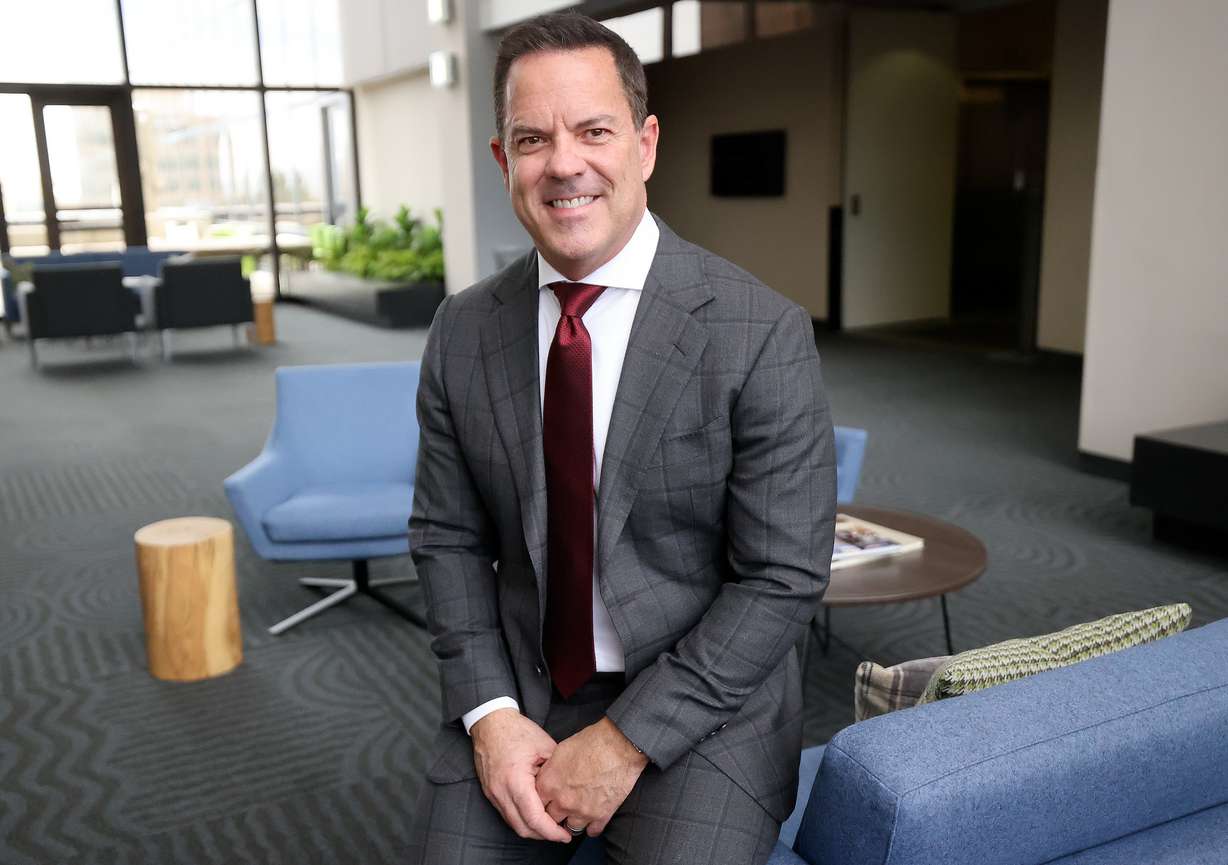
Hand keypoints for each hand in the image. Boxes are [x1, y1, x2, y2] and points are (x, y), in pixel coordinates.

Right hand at [470, 708, 573, 842]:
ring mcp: (493, 794)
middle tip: (562, 834)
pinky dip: (523, 819)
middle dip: (544, 835)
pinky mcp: (491, 793)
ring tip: (551, 826)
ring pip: (514, 824)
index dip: (552, 831)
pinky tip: (536, 815)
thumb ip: (557, 771)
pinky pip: (507, 815)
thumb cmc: (516, 731)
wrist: (490, 723)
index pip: (534, 818)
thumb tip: (570, 789)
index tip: (565, 835)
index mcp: (515, 780)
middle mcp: (501, 792)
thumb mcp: (544, 746)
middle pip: (523, 828)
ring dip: (533, 829)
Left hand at [536, 716, 649, 836]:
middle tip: (562, 806)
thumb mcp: (561, 750)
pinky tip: (592, 817)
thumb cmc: (592, 742)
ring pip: (570, 828)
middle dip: (555, 813)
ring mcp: (582, 811)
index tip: (547, 799)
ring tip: (577, 812)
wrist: (619, 745)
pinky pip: (592, 831)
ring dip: (573, 820)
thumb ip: (551, 770)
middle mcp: (563, 801)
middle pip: (551, 818)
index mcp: (549, 784)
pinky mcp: (601, 815)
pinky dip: (592, 826)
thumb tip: (548, 777)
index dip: (542, 800)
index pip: (535, 803)